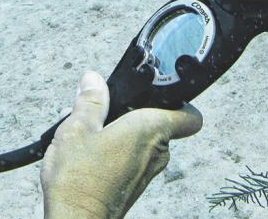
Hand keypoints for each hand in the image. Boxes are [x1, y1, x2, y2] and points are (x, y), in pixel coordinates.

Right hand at [41, 72, 201, 218]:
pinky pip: (131, 160)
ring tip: (88, 132)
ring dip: (120, 133)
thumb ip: (91, 101)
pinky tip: (86, 152)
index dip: (181, 102)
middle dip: (135, 114)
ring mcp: (146, 173)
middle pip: (159, 125)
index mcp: (150, 131)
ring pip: (142, 143)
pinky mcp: (133, 187)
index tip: (161, 94)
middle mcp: (156, 153)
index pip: (190, 116)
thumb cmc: (80, 179)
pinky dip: (115, 152)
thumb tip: (94, 80)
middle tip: (108, 110)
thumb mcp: (77, 128)